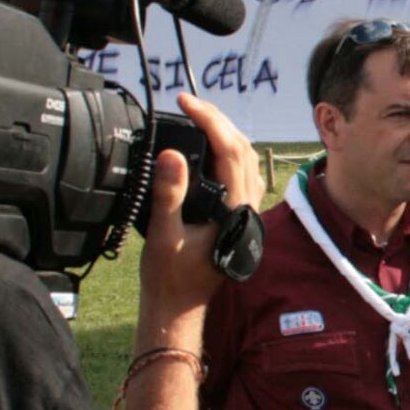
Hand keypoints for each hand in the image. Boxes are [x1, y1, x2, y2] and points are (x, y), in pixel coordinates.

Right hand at [140, 94, 261, 321]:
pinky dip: (228, 153)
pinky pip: (242, 174)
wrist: (180, 308)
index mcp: (233, 209)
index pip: (229, 151)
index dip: (209, 120)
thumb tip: (172, 154)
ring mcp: (246, 212)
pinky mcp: (238, 216)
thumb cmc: (170, 277)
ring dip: (225, 133)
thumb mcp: (162, 234)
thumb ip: (168, 194)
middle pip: (242, 149)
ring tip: (197, 117)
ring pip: (246, 160)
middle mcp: (246, 208)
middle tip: (188, 103)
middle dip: (217, 120)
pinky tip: (210, 149)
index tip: (185, 102)